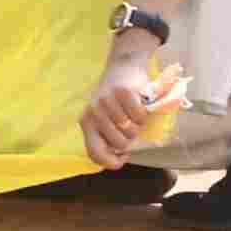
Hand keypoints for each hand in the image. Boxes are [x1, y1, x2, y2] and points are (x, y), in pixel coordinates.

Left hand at [79, 40, 177, 169]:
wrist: (123, 68)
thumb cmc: (115, 100)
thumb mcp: (105, 118)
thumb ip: (106, 137)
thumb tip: (116, 158)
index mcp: (86, 122)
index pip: (95, 153)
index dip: (111, 162)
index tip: (123, 158)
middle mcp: (93, 112)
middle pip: (119, 144)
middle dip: (130, 139)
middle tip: (130, 126)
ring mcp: (106, 101)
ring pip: (131, 131)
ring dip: (138, 126)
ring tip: (133, 115)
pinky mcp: (122, 92)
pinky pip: (139, 117)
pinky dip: (144, 115)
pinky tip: (139, 106)